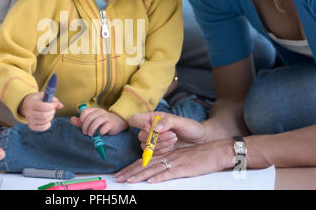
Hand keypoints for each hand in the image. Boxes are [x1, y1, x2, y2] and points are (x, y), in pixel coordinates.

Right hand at [19, 92, 63, 130]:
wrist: (26, 105)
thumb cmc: (37, 99)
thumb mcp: (44, 96)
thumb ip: (53, 100)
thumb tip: (61, 106)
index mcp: (31, 103)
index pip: (42, 106)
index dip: (51, 106)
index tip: (54, 104)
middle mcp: (28, 112)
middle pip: (44, 115)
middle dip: (52, 112)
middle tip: (53, 109)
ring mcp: (29, 120)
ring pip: (44, 121)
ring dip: (51, 117)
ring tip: (50, 113)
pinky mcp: (31, 126)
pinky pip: (43, 128)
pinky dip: (48, 124)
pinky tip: (48, 120)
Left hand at [70, 107, 127, 135]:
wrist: (118, 121)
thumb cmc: (103, 121)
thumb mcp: (91, 120)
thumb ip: (81, 121)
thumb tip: (71, 120)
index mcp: (95, 110)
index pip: (85, 111)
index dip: (81, 118)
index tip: (82, 125)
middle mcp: (100, 112)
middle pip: (90, 118)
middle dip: (85, 126)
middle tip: (85, 132)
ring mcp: (106, 117)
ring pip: (96, 122)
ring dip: (91, 129)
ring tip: (91, 134)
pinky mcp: (112, 124)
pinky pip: (105, 127)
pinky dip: (101, 131)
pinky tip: (100, 133)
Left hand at [115, 138, 234, 183]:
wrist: (216, 152)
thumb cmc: (200, 157)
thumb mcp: (181, 159)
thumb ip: (168, 164)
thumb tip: (155, 175)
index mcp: (165, 155)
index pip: (144, 161)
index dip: (131, 167)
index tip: (121, 173)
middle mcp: (167, 157)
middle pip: (144, 164)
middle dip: (129, 171)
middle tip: (117, 178)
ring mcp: (175, 162)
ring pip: (153, 169)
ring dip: (139, 175)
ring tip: (128, 181)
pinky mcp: (183, 168)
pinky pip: (169, 173)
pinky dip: (159, 177)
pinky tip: (150, 181)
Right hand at [129, 112, 207, 153]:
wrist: (199, 141)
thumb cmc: (191, 127)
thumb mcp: (181, 122)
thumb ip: (168, 122)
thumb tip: (155, 128)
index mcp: (153, 118)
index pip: (135, 119)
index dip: (139, 124)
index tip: (150, 129)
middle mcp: (150, 129)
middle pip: (140, 135)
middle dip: (156, 138)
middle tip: (172, 135)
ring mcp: (152, 141)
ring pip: (145, 146)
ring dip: (160, 145)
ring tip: (174, 140)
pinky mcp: (157, 151)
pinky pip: (151, 154)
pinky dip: (161, 151)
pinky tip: (171, 147)